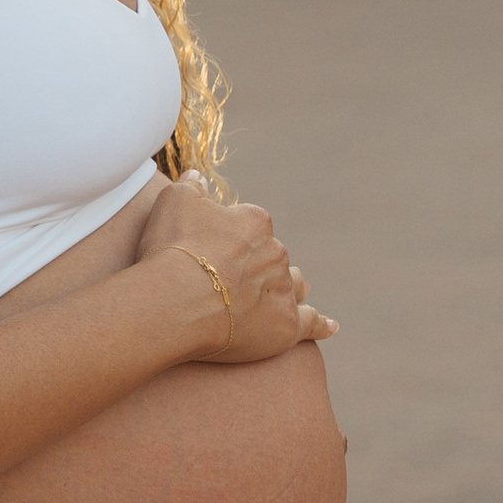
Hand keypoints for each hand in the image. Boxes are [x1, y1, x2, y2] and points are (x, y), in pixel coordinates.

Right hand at [136, 171, 335, 363]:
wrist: (175, 301)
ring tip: (274, 295)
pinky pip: (311, 323)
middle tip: (228, 279)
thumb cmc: (172, 249)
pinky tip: (330, 326)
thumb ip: (191, 187)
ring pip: (294, 285)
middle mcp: (276, 252)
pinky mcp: (286, 325)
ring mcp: (284, 290)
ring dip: (286, 287)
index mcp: (255, 222)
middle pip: (272, 256)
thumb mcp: (173, 202)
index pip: (251, 225)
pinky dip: (321, 324)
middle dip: (256, 264)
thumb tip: (198, 176)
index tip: (210, 250)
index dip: (230, 239)